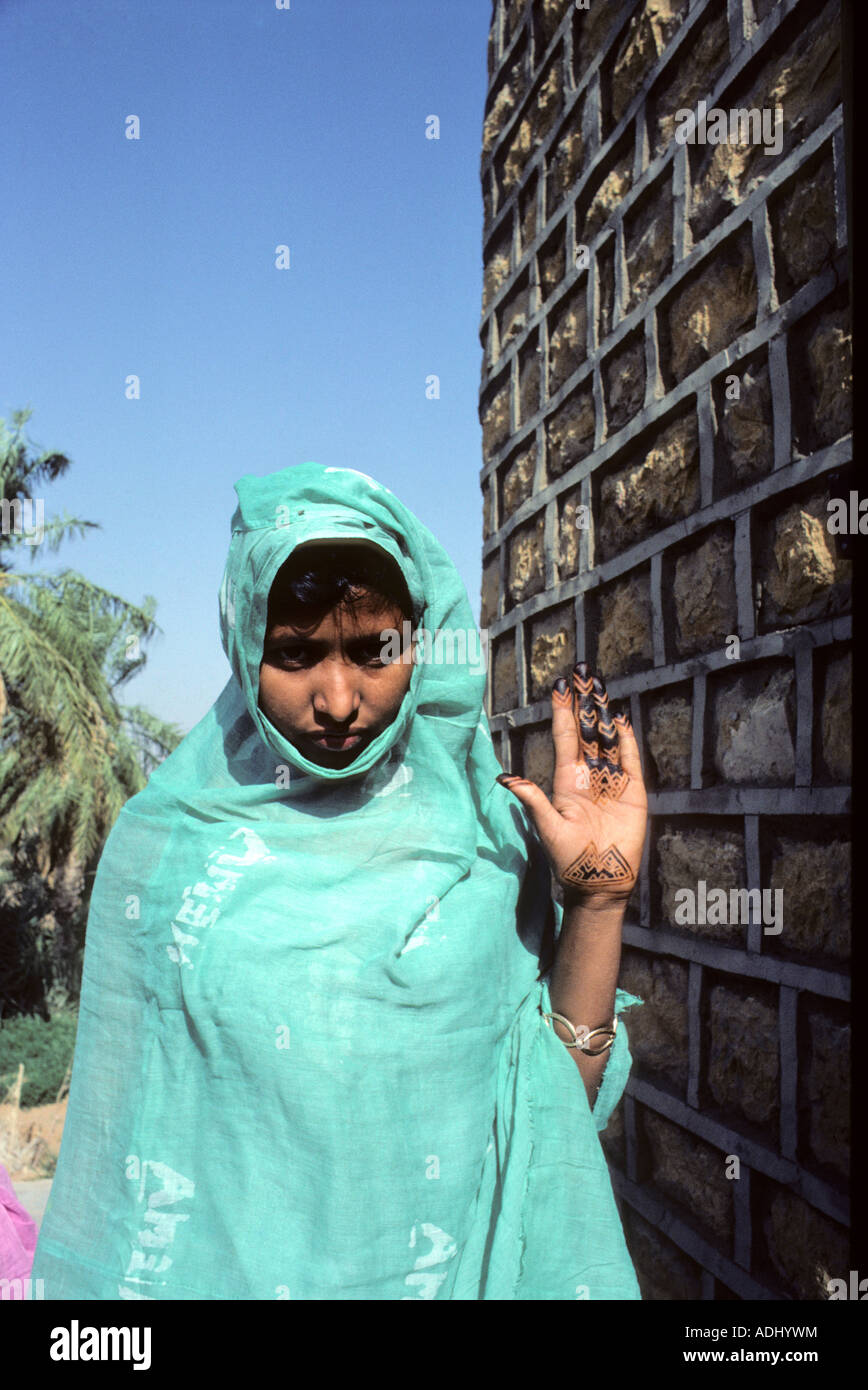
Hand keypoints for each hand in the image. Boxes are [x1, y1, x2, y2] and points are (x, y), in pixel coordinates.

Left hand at [496, 662, 647, 907]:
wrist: (600, 881)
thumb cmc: (569, 858)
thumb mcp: (548, 828)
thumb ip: (532, 801)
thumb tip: (505, 779)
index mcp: (565, 781)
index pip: (563, 738)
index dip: (562, 712)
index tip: (560, 686)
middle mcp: (587, 776)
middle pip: (586, 732)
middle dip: (584, 704)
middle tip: (583, 674)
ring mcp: (610, 782)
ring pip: (607, 741)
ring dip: (604, 715)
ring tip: (600, 688)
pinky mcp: (632, 792)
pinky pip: (630, 761)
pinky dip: (627, 741)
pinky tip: (623, 720)